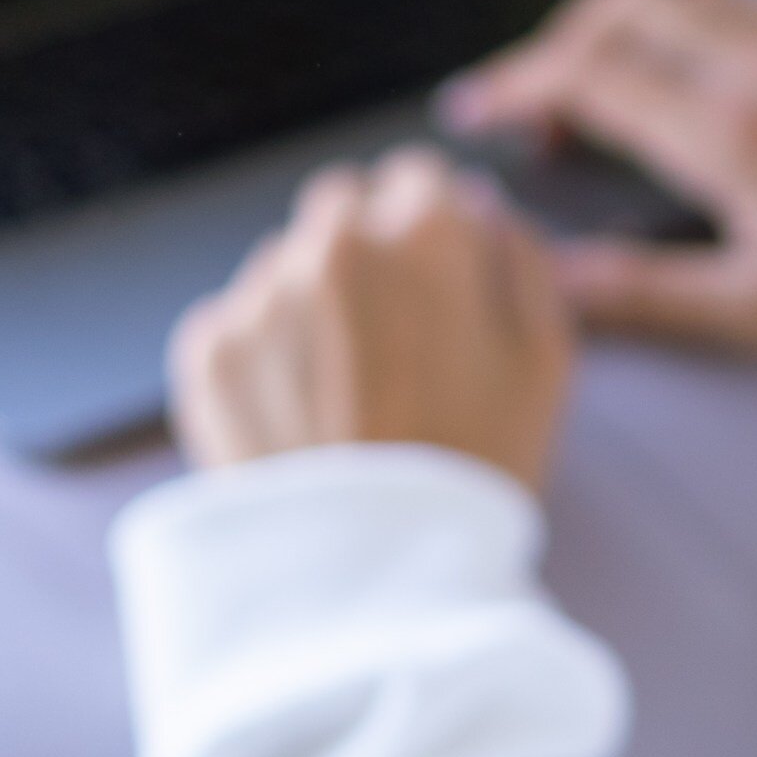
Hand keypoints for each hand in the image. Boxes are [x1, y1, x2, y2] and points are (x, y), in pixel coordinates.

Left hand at [169, 149, 574, 484]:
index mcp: (427, 234)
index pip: (418, 179)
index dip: (432, 231)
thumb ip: (520, 257)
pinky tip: (300, 415)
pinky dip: (264, 354)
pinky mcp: (208, 349)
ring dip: (310, 301)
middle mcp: (335, 244)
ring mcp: (262, 294)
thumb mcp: (547, 359)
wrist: (373, 577)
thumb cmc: (474, 468)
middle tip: (387, 337)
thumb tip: (478, 204)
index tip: (433, 282)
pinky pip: (237, 319)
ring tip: (342, 392)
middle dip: (366, 251)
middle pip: (343, 205)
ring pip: (285, 262)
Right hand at [440, 0, 756, 370]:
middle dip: (559, 45)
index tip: (477, 117)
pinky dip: (710, 13)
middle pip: (625, 8)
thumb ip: (649, 294)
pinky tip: (708, 58)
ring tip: (598, 84)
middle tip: (530, 107)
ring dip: (626, 23)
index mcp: (734, 134)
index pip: (591, 76)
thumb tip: (553, 280)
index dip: (519, 88)